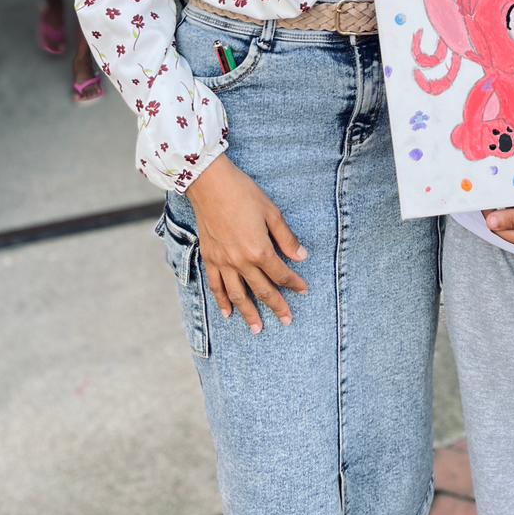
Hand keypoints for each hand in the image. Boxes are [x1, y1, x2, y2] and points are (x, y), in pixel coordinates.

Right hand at [186, 154, 307, 332]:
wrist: (210, 185)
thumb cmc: (243, 194)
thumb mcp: (271, 212)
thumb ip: (286, 238)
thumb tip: (301, 257)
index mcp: (259, 250)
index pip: (281, 274)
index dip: (294, 284)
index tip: (304, 291)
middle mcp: (241, 262)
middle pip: (262, 289)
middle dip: (276, 306)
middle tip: (286, 321)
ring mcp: (223, 262)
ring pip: (238, 295)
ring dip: (249, 313)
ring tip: (257, 329)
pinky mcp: (209, 259)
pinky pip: (216, 286)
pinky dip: (222, 302)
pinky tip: (227, 313)